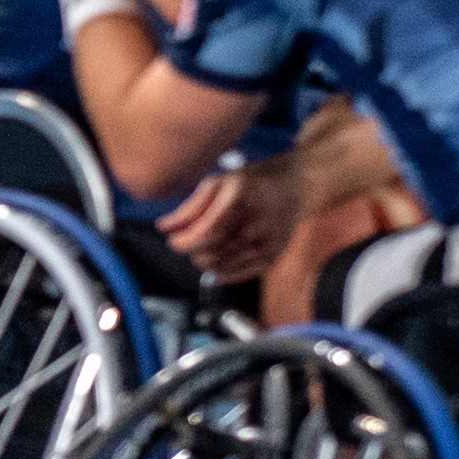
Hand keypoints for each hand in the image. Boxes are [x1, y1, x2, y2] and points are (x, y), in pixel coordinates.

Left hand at [158, 146, 304, 280]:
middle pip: (211, 252)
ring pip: (222, 266)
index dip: (184, 242)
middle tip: (188, 242)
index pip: (205, 232)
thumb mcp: (218, 183)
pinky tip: (215, 262)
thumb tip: (163, 228)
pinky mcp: (273, 256)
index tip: (173, 241)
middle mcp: (257, 222)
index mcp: (240, 197)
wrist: (295, 187)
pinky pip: (239, 275)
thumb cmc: (250, 183)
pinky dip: (220, 272)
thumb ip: (190, 207)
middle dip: (191, 252)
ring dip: (203, 261)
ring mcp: (268, 242)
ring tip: (203, 248)